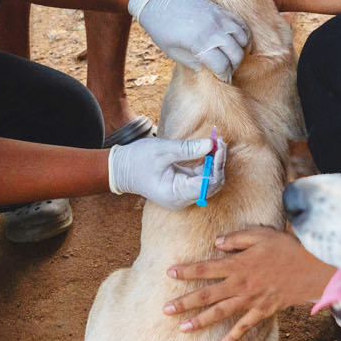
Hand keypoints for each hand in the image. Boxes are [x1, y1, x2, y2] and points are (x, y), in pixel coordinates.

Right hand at [108, 136, 226, 209]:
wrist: (121, 169)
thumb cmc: (138, 159)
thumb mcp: (162, 150)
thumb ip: (187, 149)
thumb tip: (211, 145)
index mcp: (176, 194)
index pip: (207, 184)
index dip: (216, 165)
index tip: (217, 145)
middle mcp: (182, 199)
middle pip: (212, 185)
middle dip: (218, 163)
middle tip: (219, 140)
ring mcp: (184, 195)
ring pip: (209, 181)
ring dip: (215, 162)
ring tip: (216, 141)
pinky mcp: (183, 188)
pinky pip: (202, 178)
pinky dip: (207, 164)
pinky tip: (210, 148)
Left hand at [128, 0, 248, 80]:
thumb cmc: (161, 27)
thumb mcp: (171, 51)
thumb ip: (191, 62)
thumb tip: (207, 70)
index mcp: (198, 43)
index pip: (222, 65)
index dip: (224, 76)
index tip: (222, 79)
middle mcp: (212, 30)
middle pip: (236, 54)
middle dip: (233, 66)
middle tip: (226, 70)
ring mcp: (218, 18)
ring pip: (242, 38)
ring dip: (239, 50)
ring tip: (231, 56)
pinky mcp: (220, 9)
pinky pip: (240, 23)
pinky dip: (243, 35)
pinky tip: (237, 42)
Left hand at [164, 227, 335, 340]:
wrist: (311, 268)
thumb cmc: (285, 248)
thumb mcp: (260, 234)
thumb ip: (236, 238)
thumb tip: (215, 243)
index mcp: (238, 264)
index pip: (205, 268)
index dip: (186, 271)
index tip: (169, 273)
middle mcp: (240, 284)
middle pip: (207, 295)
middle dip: (185, 303)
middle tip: (165, 310)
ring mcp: (251, 300)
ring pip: (221, 313)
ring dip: (201, 321)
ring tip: (183, 329)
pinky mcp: (263, 311)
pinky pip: (245, 327)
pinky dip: (233, 337)